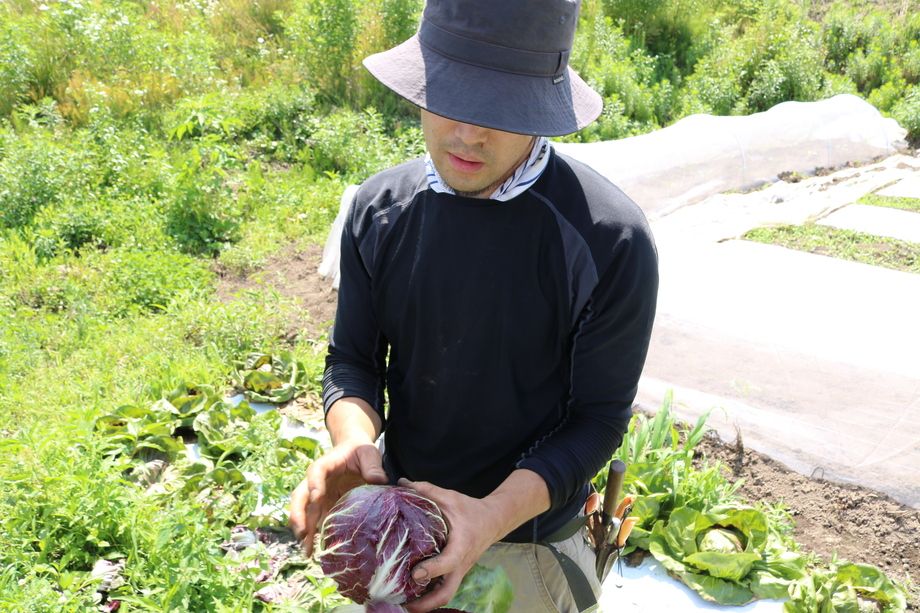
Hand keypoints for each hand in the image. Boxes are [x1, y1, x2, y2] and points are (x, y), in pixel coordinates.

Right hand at [289, 439, 387, 555]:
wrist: (353, 451)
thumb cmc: (360, 451)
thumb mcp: (368, 453)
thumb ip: (372, 466)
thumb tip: (379, 481)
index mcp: (325, 464)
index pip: (316, 472)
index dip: (314, 483)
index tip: (317, 496)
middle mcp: (316, 481)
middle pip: (300, 496)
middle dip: (299, 515)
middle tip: (302, 533)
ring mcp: (318, 495)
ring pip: (305, 512)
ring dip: (304, 531)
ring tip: (307, 551)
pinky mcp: (324, 505)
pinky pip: (316, 520)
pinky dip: (314, 535)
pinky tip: (315, 551)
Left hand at [398, 478, 504, 612]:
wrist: (493, 520)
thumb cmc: (471, 510)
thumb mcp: (451, 498)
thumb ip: (427, 491)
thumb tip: (402, 484)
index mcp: (462, 545)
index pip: (448, 563)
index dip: (432, 570)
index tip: (415, 574)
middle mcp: (461, 563)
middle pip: (447, 593)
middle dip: (426, 604)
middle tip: (404, 606)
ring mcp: (459, 571)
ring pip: (445, 596)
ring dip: (426, 605)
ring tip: (402, 605)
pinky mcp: (455, 573)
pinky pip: (443, 590)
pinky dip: (429, 597)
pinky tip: (410, 596)